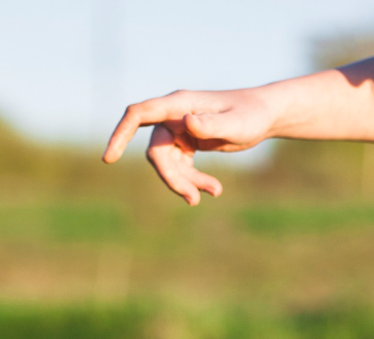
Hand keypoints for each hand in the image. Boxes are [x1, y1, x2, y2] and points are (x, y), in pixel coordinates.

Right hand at [103, 88, 278, 204]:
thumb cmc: (252, 116)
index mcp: (179, 104)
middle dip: (172, 178)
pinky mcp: (187, 143)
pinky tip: (215, 189)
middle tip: (194, 199)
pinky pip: (180, 168)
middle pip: (156, 152)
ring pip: (168, 165)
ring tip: (215, 192)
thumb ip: (211, 125)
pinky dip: (193, 181)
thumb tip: (187, 122)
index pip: (139, 115)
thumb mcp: (236, 124)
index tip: (109, 158)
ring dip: (186, 183)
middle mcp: (175, 115)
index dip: (120, 135)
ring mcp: (179, 130)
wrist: (265, 115)